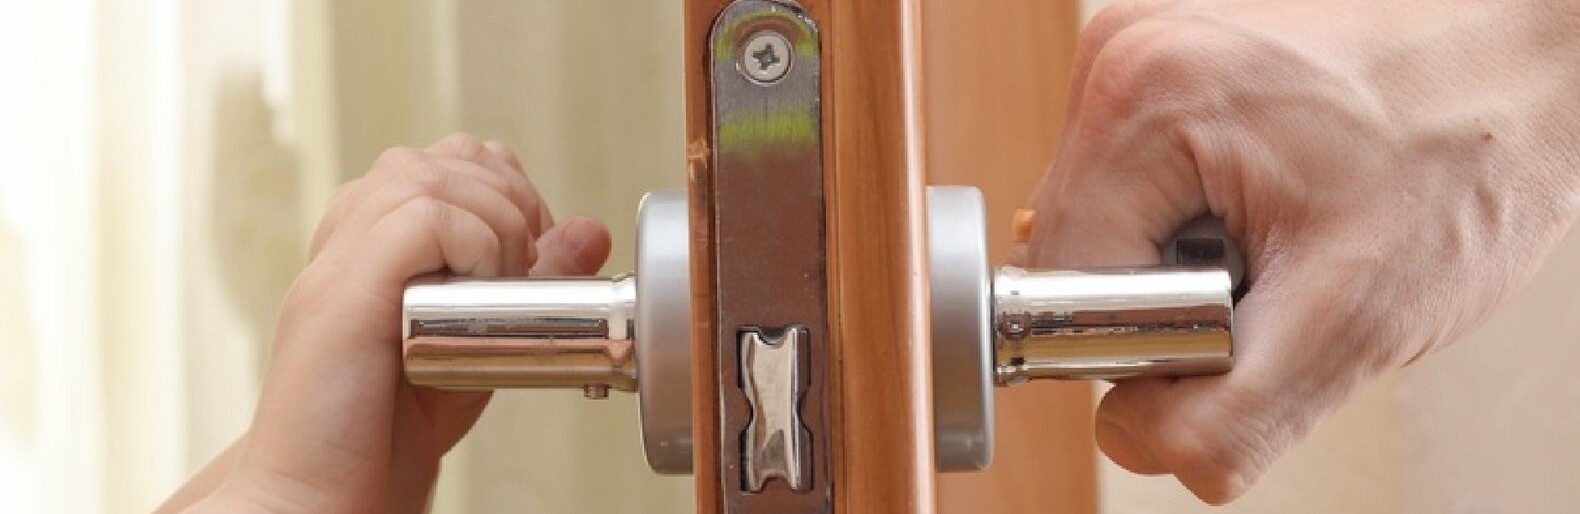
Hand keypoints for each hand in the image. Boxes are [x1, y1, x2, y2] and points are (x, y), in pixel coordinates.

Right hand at [163, 134, 610, 511]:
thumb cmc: (388, 425)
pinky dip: (472, 246)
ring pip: (432, 175)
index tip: (531, 255)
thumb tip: (588, 230)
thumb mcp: (482, 339)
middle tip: (523, 270)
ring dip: (494, 223)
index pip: (456, 159)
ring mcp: (339, 257)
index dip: (510, 194)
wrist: (325, 489)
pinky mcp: (341, 290)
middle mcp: (349, 234)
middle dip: (510, 202)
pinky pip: (422, 217)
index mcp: (373, 235)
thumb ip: (531, 284)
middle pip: (446, 156)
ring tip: (498, 286)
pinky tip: (474, 297)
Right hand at [1023, 0, 1579, 503]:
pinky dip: (1194, 212)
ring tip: (1282, 224)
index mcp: (1142, 100)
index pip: (1064, 287)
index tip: (1248, 312)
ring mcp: (1141, 47)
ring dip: (1180, 254)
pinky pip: (1135, 178)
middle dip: (1164, 293)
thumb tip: (1131, 439)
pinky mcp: (1165, 57)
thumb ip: (1225, 414)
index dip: (1150, 338)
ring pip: (1103, 219)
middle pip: (1074, 250)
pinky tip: (1270, 197)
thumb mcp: (1358, 316)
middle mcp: (1122, 56)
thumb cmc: (1473, 146)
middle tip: (1276, 269)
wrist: (1536, 58)